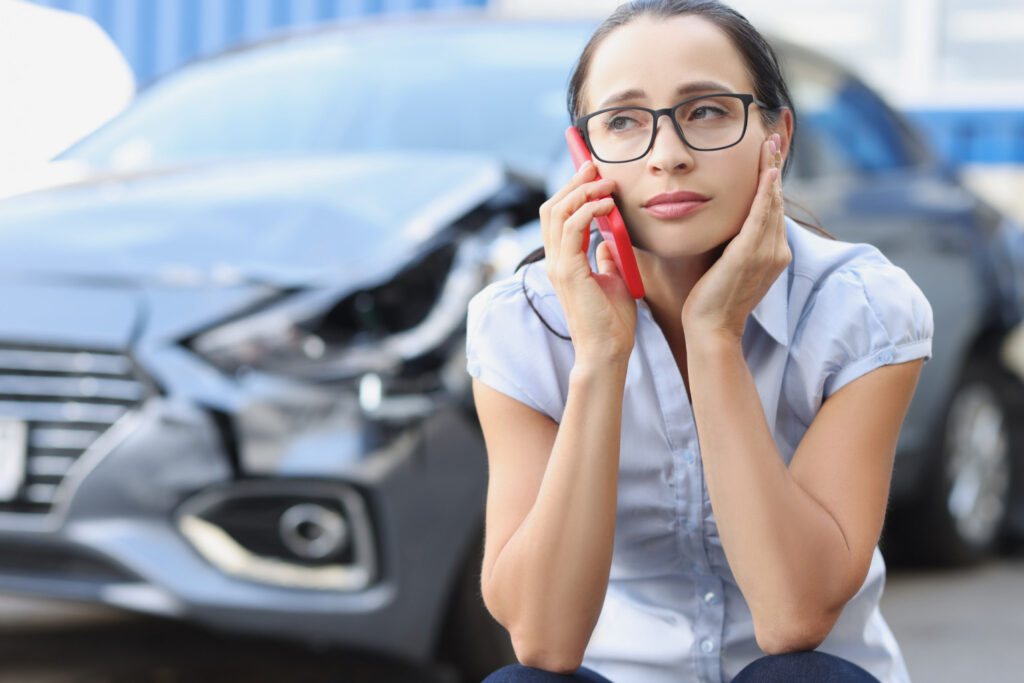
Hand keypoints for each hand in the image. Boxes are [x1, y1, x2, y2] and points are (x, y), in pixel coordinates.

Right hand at [539, 160, 637, 364]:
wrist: (608, 351)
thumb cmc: (612, 322)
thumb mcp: (613, 279)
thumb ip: (607, 258)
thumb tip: (609, 240)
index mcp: (563, 262)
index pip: (558, 216)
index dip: (571, 191)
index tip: (591, 172)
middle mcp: (555, 261)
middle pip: (552, 207)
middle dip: (573, 182)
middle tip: (595, 166)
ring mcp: (558, 266)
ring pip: (557, 212)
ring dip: (582, 192)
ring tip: (606, 183)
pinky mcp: (568, 271)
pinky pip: (572, 228)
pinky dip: (588, 210)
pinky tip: (607, 205)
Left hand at [680, 133, 790, 341]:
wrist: (711, 328)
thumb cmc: (713, 298)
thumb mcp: (729, 264)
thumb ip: (735, 242)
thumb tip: (728, 221)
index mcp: (773, 253)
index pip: (773, 208)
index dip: (773, 179)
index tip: (769, 154)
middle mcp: (776, 251)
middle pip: (776, 200)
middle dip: (774, 166)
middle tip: (772, 136)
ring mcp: (766, 254)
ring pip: (770, 204)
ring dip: (771, 171)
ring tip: (769, 144)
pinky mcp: (749, 256)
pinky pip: (759, 218)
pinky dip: (764, 195)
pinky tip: (767, 174)